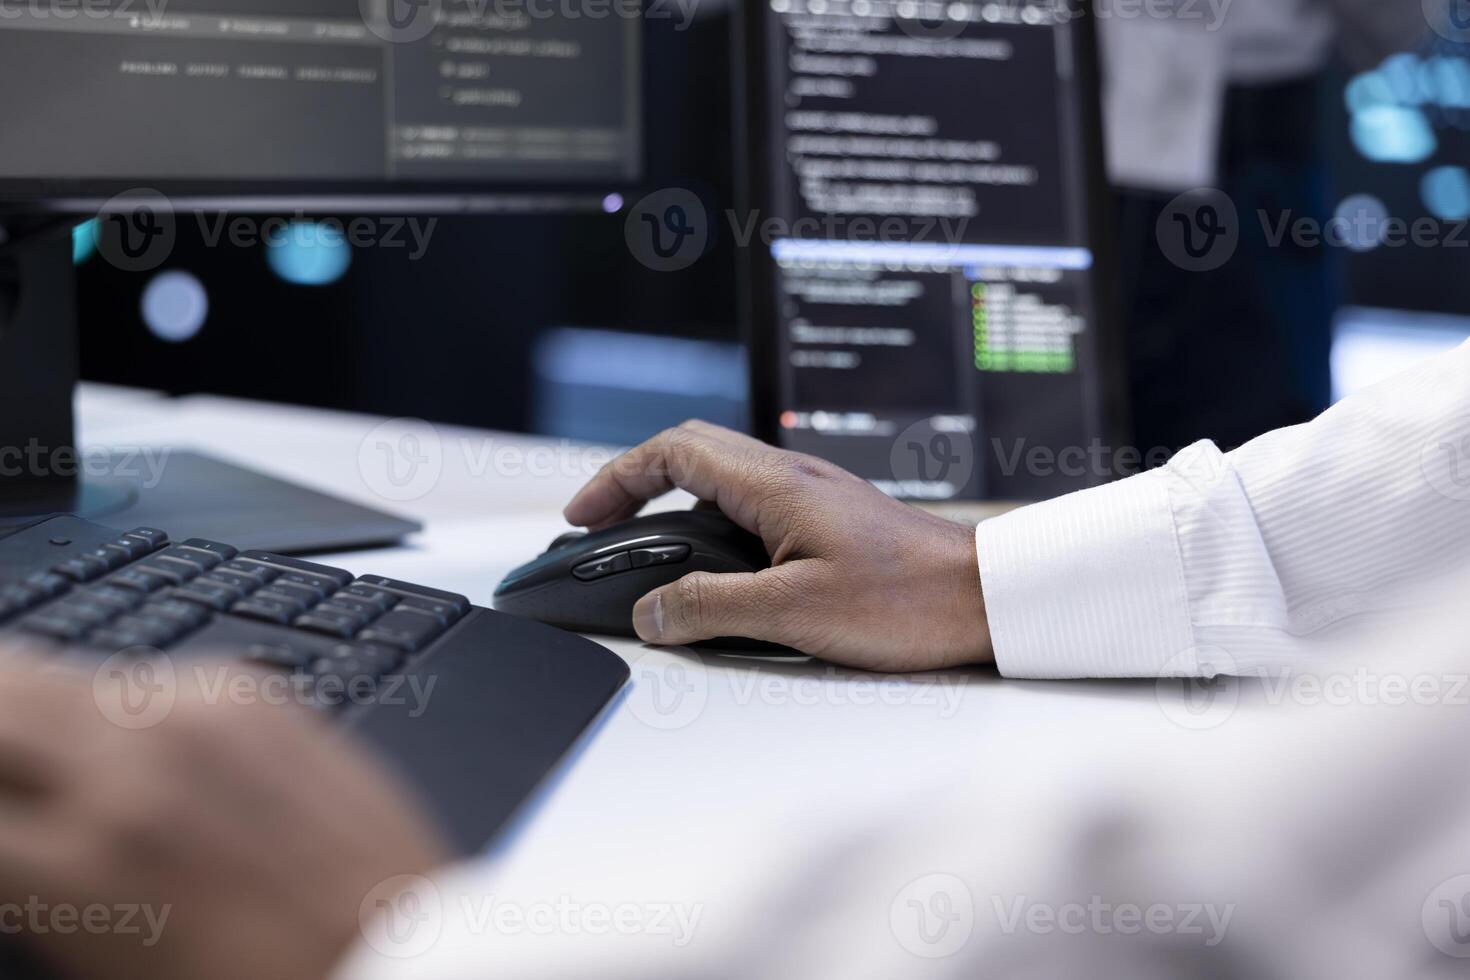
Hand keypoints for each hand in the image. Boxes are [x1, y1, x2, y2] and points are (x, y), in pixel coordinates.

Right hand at [0, 656, 447, 979]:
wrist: (398, 960)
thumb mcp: (104, 961)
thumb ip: (30, 885)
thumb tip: (13, 840)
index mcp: (82, 862)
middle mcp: (137, 761)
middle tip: (4, 779)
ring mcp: (206, 713)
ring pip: (63, 667)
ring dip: (38, 713)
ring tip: (48, 766)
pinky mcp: (260, 694)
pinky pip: (151, 675)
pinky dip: (123, 710)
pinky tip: (140, 758)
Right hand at [565, 420, 991, 671]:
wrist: (986, 598)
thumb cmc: (908, 599)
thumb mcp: (795, 611)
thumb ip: (711, 608)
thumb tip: (650, 612)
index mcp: (774, 484)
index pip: (672, 453)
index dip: (616, 480)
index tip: (583, 516)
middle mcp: (790, 478)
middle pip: (689, 454)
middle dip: (632, 485)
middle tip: (600, 525)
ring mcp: (811, 497)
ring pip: (720, 480)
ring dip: (672, 504)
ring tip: (645, 550)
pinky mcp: (828, 522)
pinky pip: (750, 508)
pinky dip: (710, 526)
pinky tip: (712, 569)